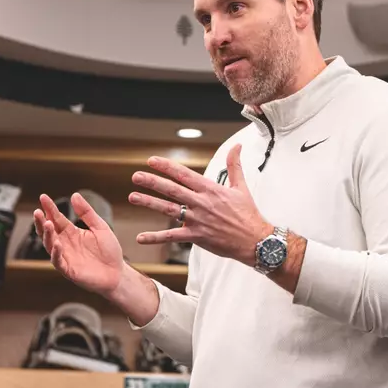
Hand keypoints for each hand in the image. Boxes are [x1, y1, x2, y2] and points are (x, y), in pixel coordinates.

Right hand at [33, 192, 125, 295]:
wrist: (117, 273)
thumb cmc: (109, 251)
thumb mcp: (100, 227)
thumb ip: (87, 213)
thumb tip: (74, 195)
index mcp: (72, 232)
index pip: (57, 218)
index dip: (50, 208)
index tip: (43, 197)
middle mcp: (65, 244)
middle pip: (49, 231)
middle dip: (42, 221)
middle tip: (38, 211)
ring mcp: (66, 257)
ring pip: (50, 245)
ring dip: (47, 235)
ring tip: (48, 224)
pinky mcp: (69, 270)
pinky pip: (58, 261)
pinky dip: (56, 253)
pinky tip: (56, 243)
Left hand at [129, 144, 269, 264]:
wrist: (255, 240)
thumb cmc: (248, 214)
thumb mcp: (241, 187)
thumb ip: (235, 165)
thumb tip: (237, 146)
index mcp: (211, 190)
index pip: (184, 174)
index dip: (167, 167)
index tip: (152, 160)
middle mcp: (202, 203)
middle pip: (172, 190)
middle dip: (152, 182)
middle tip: (136, 176)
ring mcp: (198, 220)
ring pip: (169, 209)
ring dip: (149, 203)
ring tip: (133, 197)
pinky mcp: (197, 237)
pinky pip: (173, 237)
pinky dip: (156, 238)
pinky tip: (140, 238)